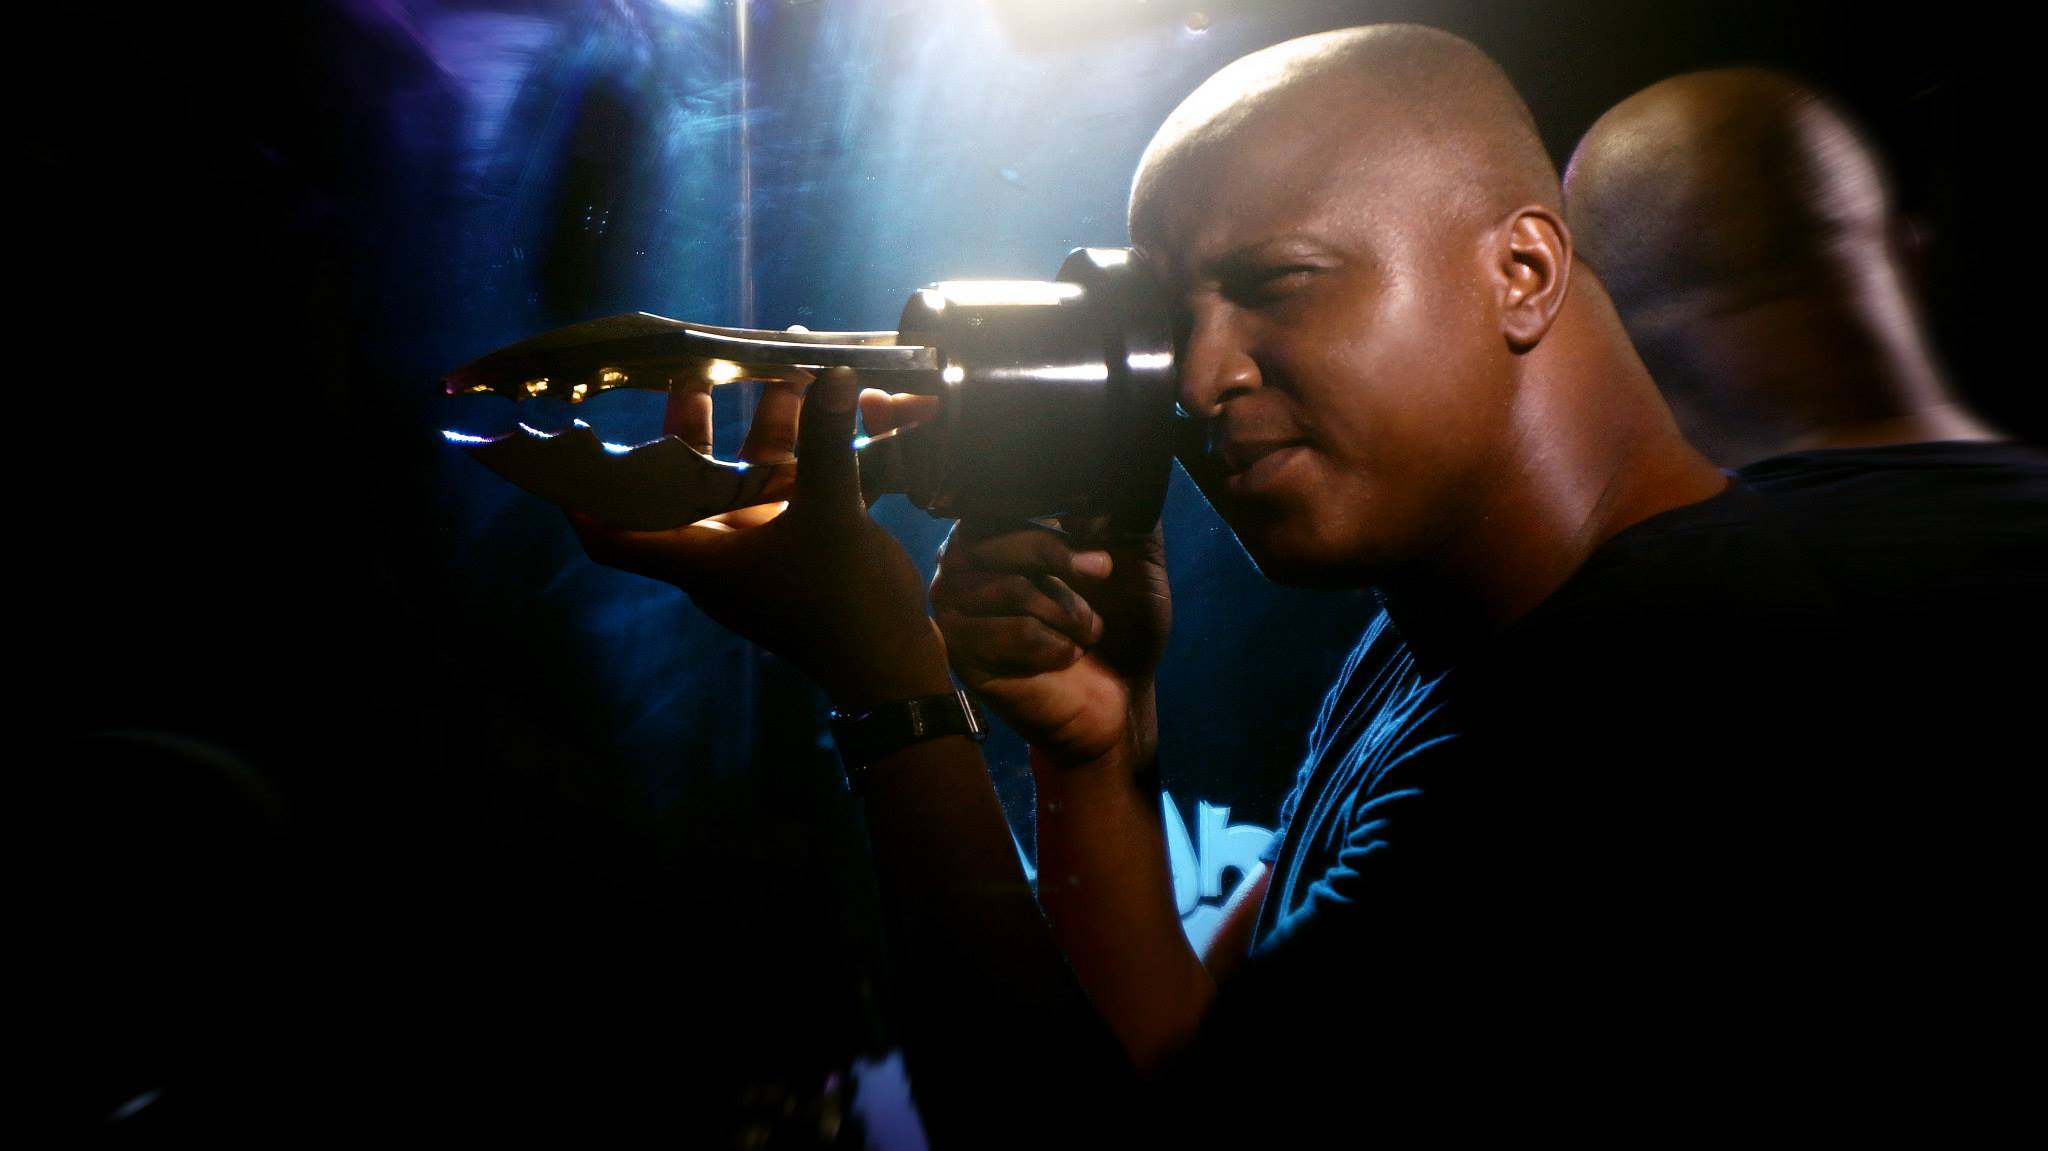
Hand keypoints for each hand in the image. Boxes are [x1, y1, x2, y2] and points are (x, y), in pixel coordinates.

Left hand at [570, 368, 950, 709]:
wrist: (895, 664)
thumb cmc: (842, 604)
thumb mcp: (832, 517)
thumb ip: (826, 444)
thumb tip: (828, 373)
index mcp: (700, 554)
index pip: (611, 536)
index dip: (582, 497)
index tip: (562, 446)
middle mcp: (722, 546)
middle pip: (686, 478)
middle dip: (691, 420)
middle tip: (698, 365)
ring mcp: (764, 542)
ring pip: (751, 469)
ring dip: (771, 420)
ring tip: (786, 363)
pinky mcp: (805, 540)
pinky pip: (797, 481)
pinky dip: (813, 447)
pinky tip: (840, 405)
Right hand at [930, 517, 1170, 767]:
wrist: (1118, 698)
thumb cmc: (1121, 625)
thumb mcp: (1134, 559)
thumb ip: (1124, 510)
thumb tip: (1113, 470)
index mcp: (996, 530)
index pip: (1003, 508)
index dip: (1054, 539)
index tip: (1101, 566)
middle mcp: (962, 563)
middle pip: (997, 543)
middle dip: (1062, 577)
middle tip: (1096, 608)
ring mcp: (955, 609)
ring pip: (1010, 589)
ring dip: (1065, 616)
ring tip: (1086, 636)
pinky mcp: (960, 654)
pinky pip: (1008, 633)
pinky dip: (1052, 647)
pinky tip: (1064, 659)